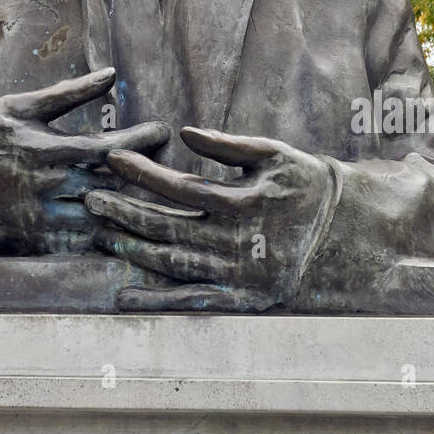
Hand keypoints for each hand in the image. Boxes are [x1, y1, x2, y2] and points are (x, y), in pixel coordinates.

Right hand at [0, 67, 169, 254]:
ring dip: (135, 208)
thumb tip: (111, 74)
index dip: (142, 141)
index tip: (164, 131)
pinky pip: (81, 241)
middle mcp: (47, 186)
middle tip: (171, 164)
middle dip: (147, 176)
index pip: (109, 149)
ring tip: (164, 196)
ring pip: (102, 217)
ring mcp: (42, 216)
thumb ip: (68, 93)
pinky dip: (109, 234)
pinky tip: (133, 226)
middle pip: (113, 186)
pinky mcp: (35, 237)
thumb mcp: (21, 105)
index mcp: (46, 149)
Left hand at [85, 126, 334, 310]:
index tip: (111, 158)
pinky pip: (190, 301)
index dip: (142, 173)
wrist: (344, 232)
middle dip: (123, 212)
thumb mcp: (274, 154)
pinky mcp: (238, 298)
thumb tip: (185, 131)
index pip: (179, 187)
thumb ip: (228, 146)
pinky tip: (124, 298)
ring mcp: (234, 273)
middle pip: (166, 227)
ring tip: (99, 236)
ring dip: (132, 251)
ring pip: (171, 263)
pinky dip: (156, 301)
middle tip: (88, 200)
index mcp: (241, 202)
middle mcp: (233, 241)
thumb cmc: (305, 183)